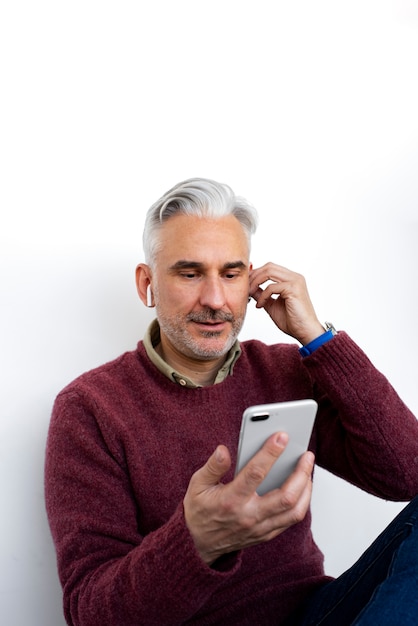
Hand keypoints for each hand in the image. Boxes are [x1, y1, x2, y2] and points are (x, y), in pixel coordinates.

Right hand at [183, 433, 314, 564]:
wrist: (198, 545)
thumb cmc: (199, 511)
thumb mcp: (197, 485)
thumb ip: (212, 467)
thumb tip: (223, 450)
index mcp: (231, 500)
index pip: (255, 473)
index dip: (270, 453)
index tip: (282, 436)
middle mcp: (249, 516)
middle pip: (285, 496)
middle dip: (301, 473)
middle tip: (307, 455)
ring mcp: (259, 528)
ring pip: (294, 511)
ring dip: (306, 489)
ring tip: (308, 470)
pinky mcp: (265, 535)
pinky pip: (290, 520)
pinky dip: (301, 503)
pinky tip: (302, 487)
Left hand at [249, 263, 323, 344]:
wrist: (305, 332)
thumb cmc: (292, 321)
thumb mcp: (271, 305)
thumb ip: (262, 294)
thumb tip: (250, 287)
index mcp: (291, 279)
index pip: (270, 268)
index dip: (256, 274)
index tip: (246, 284)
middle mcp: (295, 277)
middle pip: (268, 266)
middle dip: (254, 276)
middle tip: (245, 288)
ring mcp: (295, 281)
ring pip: (269, 272)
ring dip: (256, 282)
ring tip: (250, 293)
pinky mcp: (293, 289)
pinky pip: (271, 287)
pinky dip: (262, 296)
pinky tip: (260, 305)